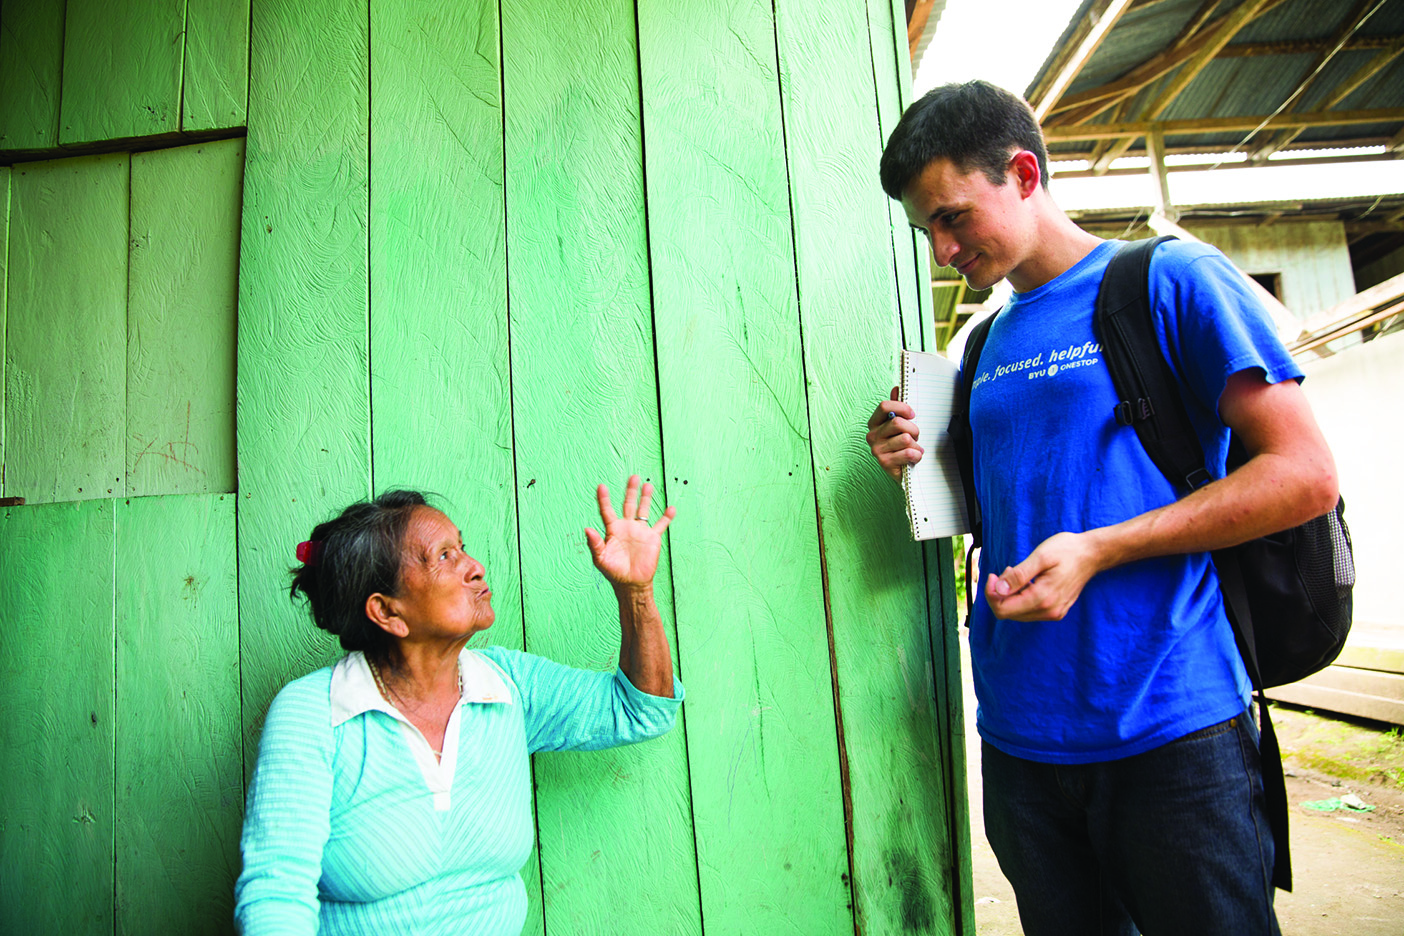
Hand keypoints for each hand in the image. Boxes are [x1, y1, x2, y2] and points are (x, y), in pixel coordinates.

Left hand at [585, 475, 675, 588]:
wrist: (631, 584)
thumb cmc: (613, 572)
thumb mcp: (600, 559)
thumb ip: (594, 544)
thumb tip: (587, 529)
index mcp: (612, 530)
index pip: (607, 511)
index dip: (603, 499)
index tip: (601, 486)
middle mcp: (626, 527)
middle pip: (628, 504)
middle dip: (630, 491)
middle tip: (633, 477)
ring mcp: (640, 532)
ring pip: (644, 510)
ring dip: (646, 498)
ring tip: (648, 485)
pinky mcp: (652, 538)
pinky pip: (660, 525)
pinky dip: (666, 517)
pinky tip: (671, 508)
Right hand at [866, 386, 923, 481]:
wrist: (904, 469)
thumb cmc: (901, 445)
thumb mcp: (900, 425)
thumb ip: (896, 407)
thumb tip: (896, 388)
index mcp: (874, 423)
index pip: (884, 406)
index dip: (902, 407)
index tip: (912, 414)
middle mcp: (872, 436)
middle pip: (898, 422)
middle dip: (913, 429)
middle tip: (915, 436)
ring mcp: (877, 450)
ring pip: (905, 438)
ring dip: (915, 444)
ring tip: (913, 448)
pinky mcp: (885, 463)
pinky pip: (908, 452)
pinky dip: (917, 455)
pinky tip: (914, 457)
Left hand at [984, 531, 1104, 621]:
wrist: (1092, 554)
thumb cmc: (1067, 550)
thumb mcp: (1040, 557)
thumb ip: (1019, 575)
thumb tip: (998, 589)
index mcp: (1042, 599)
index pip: (1002, 610)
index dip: (991, 594)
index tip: (993, 575)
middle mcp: (1048, 611)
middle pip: (1008, 613)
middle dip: (1000, 593)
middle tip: (1007, 570)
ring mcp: (1054, 613)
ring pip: (1017, 613)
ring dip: (1011, 595)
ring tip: (1017, 572)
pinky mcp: (1056, 610)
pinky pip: (1029, 610)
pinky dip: (1021, 597)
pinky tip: (1027, 580)